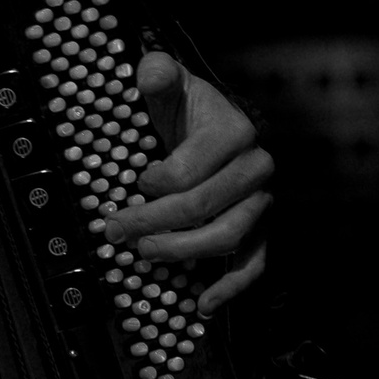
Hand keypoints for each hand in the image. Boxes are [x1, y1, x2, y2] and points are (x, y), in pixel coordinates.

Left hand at [107, 51, 272, 312]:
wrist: (215, 123)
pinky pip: (254, 263)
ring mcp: (262, 201)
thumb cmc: (186, 107)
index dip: (154, 183)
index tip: (134, 180)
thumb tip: (150, 73)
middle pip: (204, 209)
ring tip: (144, 253)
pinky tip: (204, 305)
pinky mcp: (261, 228)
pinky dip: (231, 288)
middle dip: (154, 223)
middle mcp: (256, 167)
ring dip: (183, 253)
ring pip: (228, 238)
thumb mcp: (170, 84)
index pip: (189, 171)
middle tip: (116, 230)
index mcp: (235, 131)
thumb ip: (158, 74)